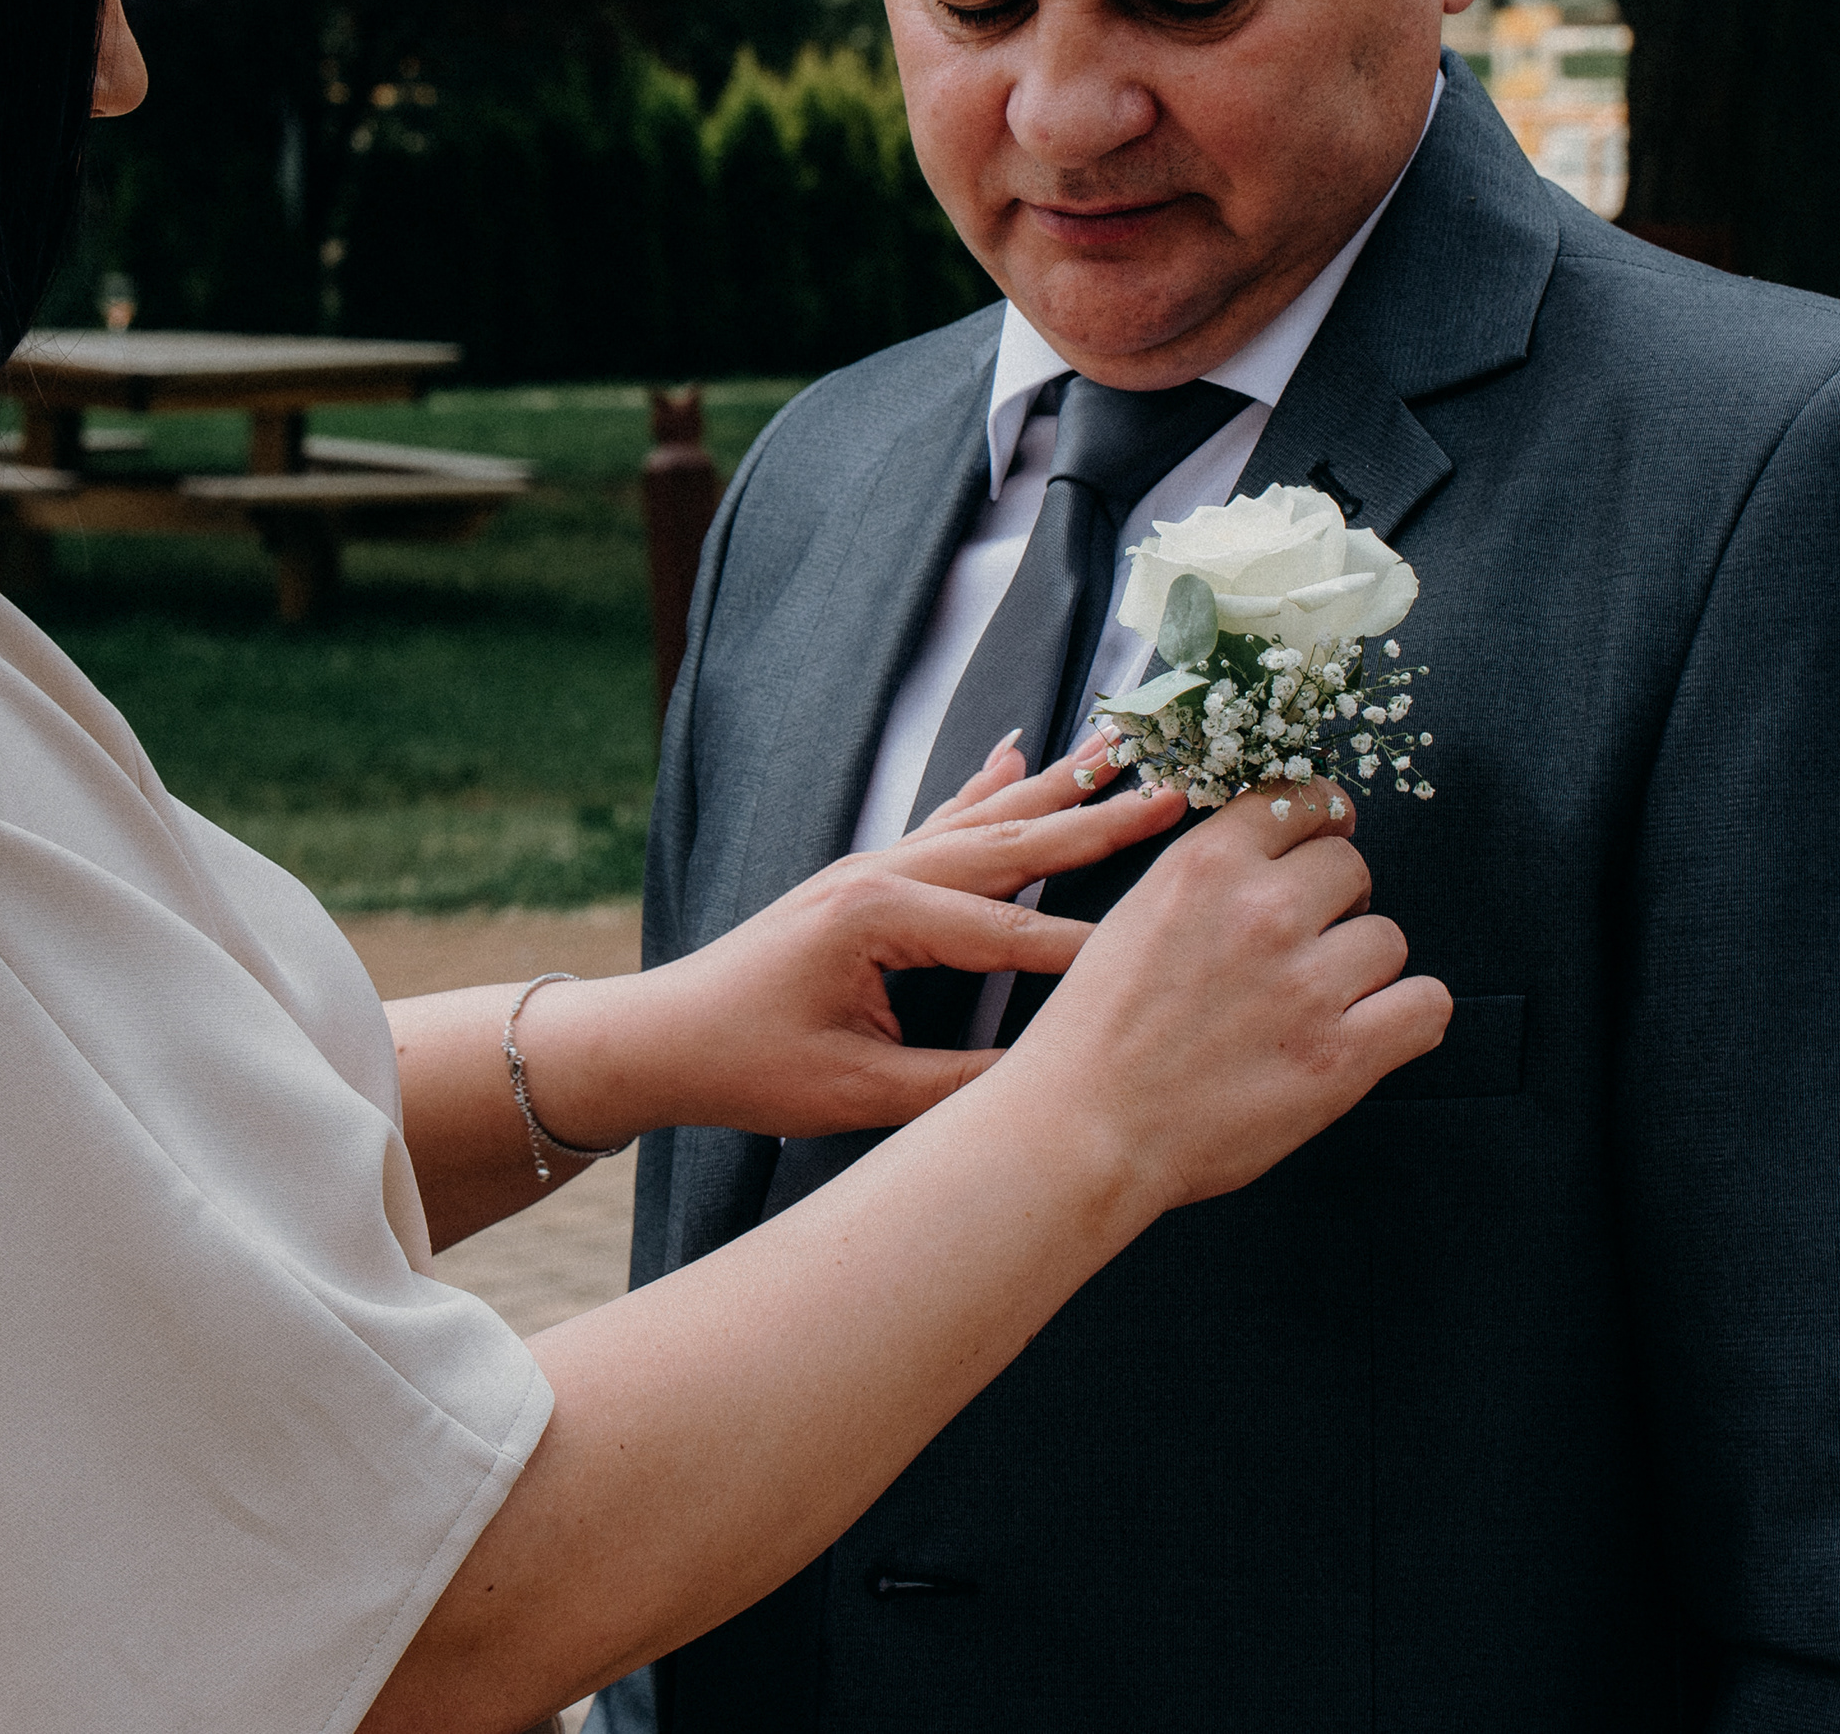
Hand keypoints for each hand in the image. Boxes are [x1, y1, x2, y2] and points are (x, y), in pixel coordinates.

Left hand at [512, 738, 1187, 1148]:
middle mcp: (881, 872)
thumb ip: (956, 1083)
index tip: (1170, 944)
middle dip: (1100, 822)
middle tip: (1180, 790)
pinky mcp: (862, 875)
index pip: (1011, 934)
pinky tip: (1020, 754)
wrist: (659, 1037)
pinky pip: (943, 820)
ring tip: (1123, 748)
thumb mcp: (856, 1092)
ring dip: (1058, 790)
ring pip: (986, 820)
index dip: (1091, 948)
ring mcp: (871, 865)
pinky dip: (989, 788)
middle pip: (1012, 844)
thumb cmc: (747, 1068)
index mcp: (880, 918)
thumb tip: (1046, 1080)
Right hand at [987, 780, 1448, 1216]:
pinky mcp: (1341, 1057)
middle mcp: (1263, 910)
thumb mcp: (1135, 915)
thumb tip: (1272, 857)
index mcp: (1205, 866)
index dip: (1318, 823)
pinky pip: (1426, 1006)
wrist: (1082, 1129)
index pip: (1301, 801)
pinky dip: (1408, 1018)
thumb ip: (1207, 879)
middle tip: (1309, 942)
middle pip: (1351, 866)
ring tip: (1321, 1002)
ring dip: (1363, 967)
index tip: (1322, 843)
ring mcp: (1307, 984)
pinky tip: (1375, 1032)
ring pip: (1388, 937)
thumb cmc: (1096, 1034)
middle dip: (1337, 900)